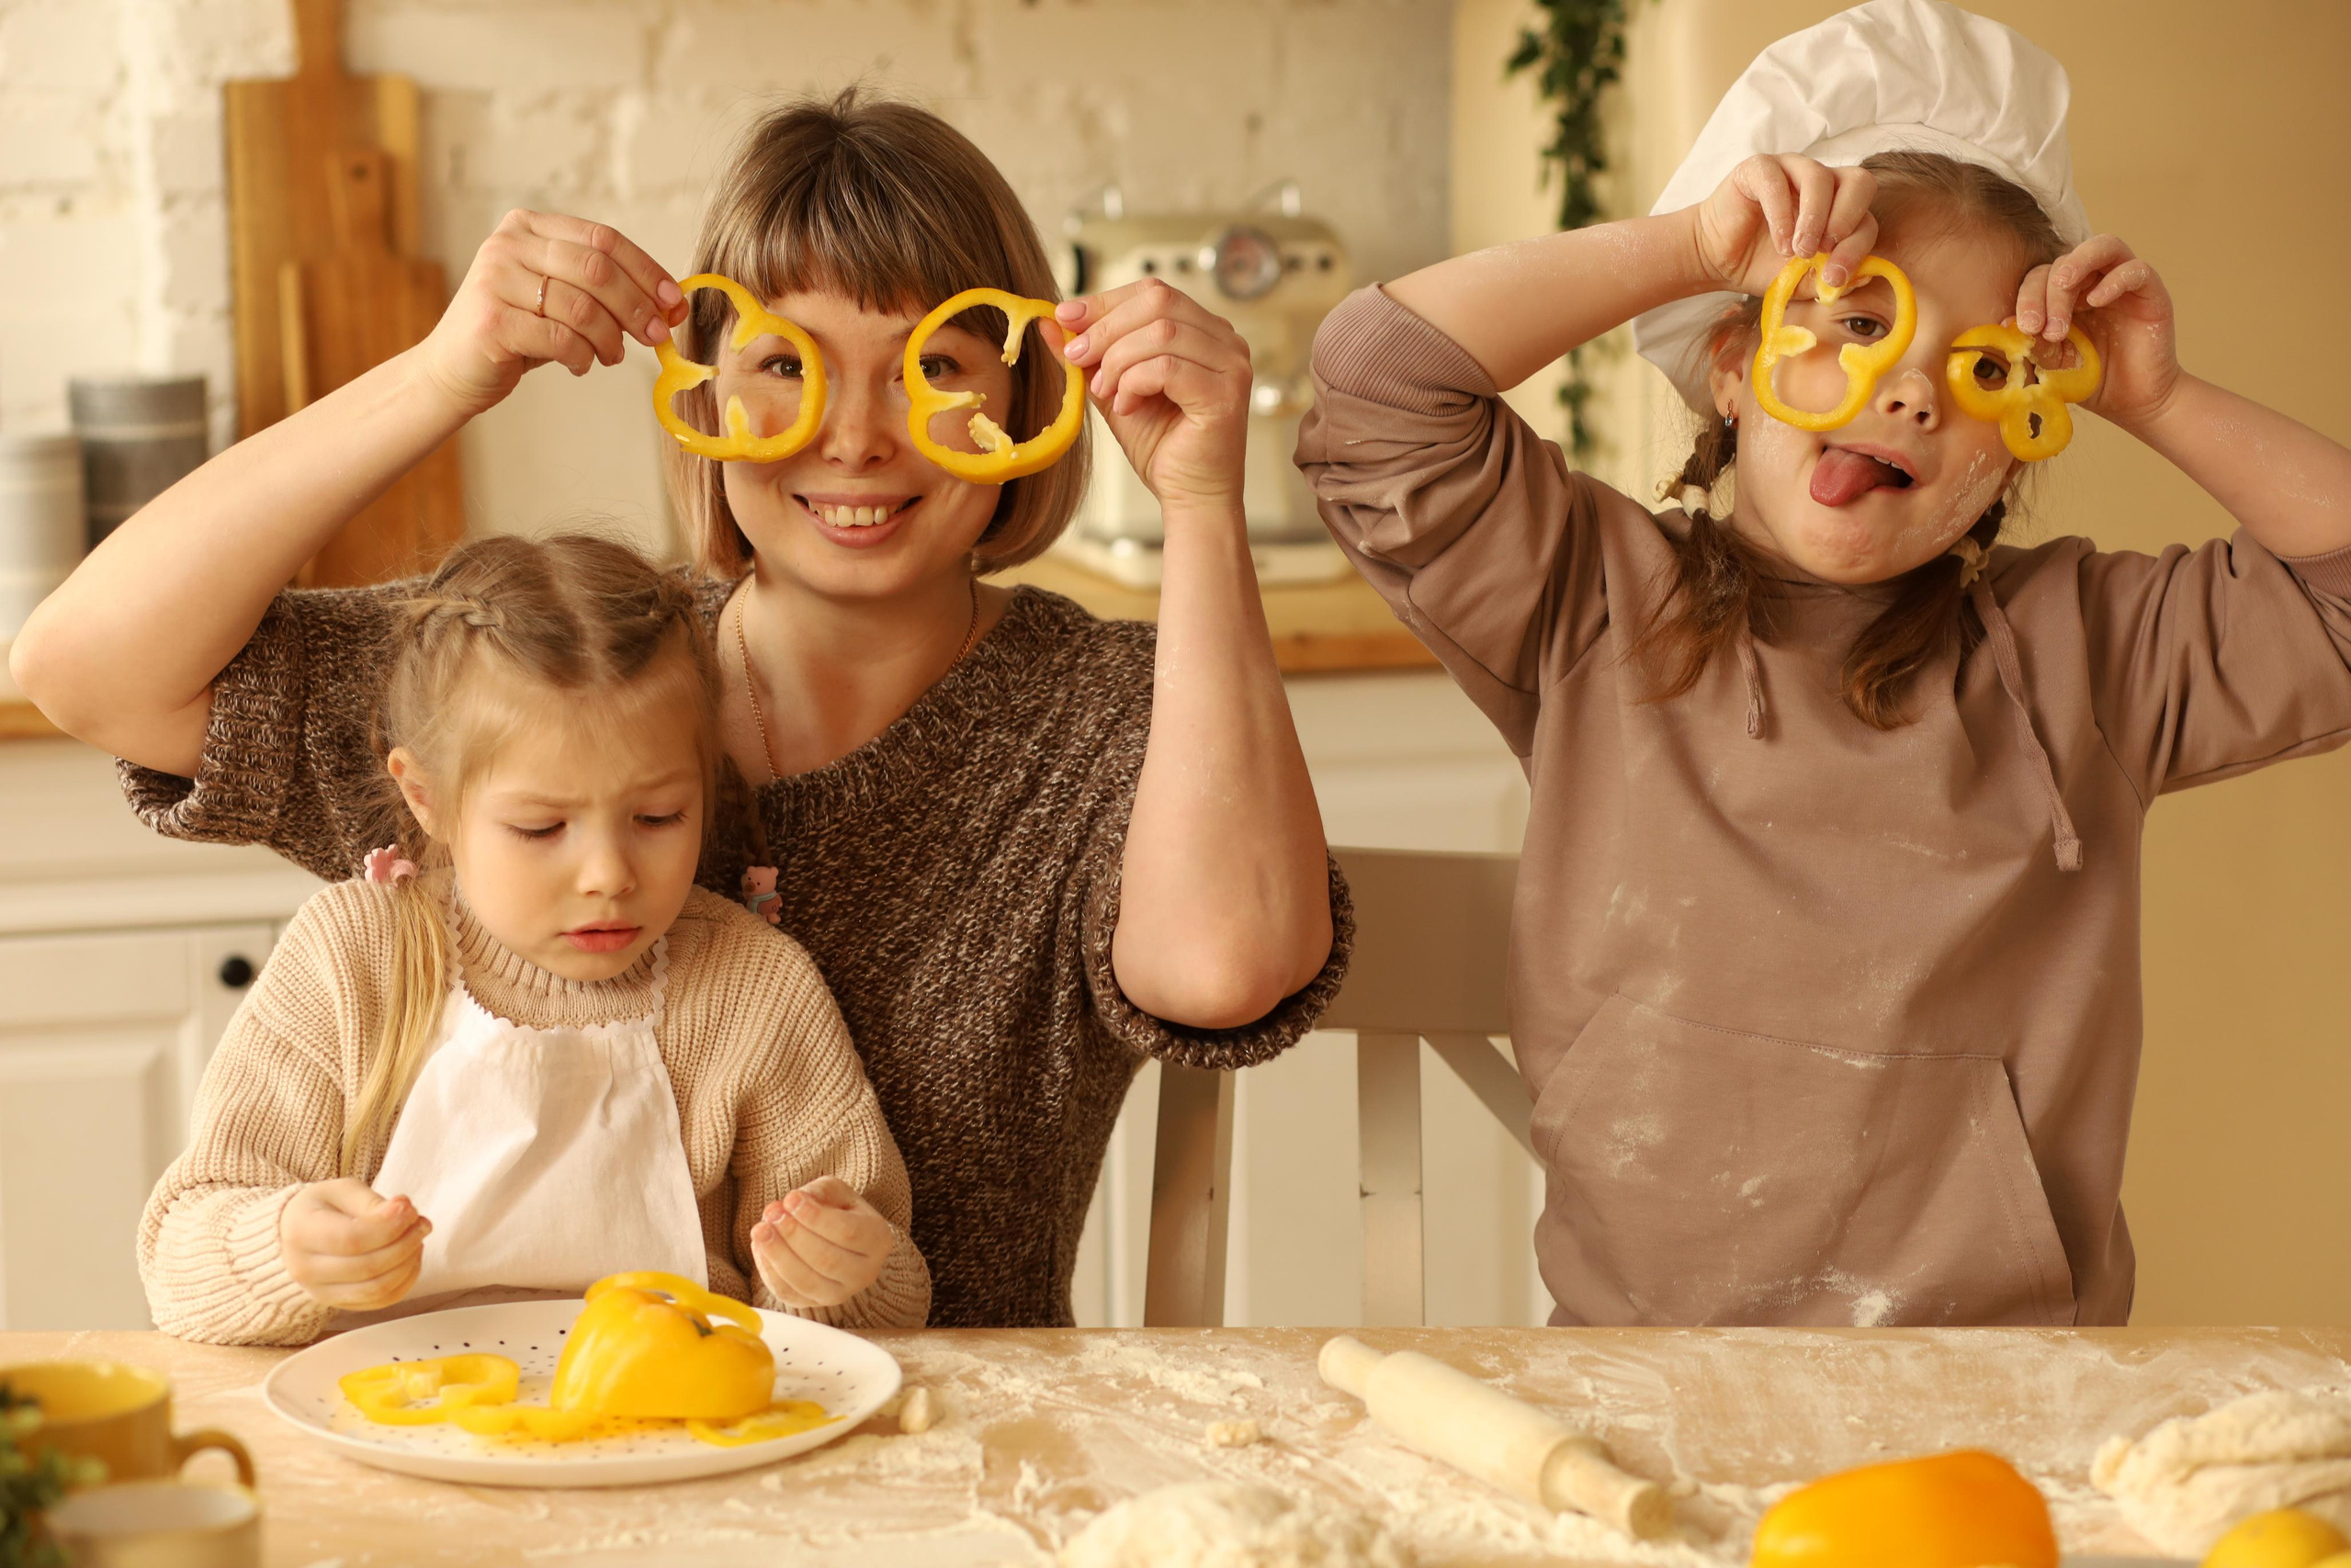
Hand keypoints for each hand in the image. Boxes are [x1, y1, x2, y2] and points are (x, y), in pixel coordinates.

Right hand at [278, 1180, 429, 1310]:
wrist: (294, 1234)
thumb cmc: (322, 1207)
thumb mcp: (341, 1191)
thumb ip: (371, 1201)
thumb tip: (403, 1209)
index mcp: (302, 1233)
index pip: (351, 1239)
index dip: (389, 1227)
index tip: (410, 1209)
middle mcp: (305, 1269)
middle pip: (367, 1267)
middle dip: (405, 1244)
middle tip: (422, 1222)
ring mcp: (320, 1292)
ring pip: (376, 1289)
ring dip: (408, 1263)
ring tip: (417, 1237)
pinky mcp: (338, 1304)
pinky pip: (380, 1301)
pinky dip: (405, 1280)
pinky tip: (411, 1257)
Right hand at [417, 209, 686, 417]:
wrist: (452, 370)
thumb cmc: (517, 333)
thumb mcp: (560, 299)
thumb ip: (605, 293)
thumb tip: (671, 305)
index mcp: (528, 226)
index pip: (603, 238)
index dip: (646, 270)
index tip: (674, 301)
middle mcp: (508, 244)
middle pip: (597, 269)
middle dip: (637, 307)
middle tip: (657, 336)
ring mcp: (495, 279)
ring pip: (583, 307)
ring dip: (611, 339)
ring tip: (611, 356)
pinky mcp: (492, 321)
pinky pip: (561, 338)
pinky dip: (582, 357)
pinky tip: (580, 365)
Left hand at [750, 1176, 891, 1310]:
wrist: (842, 1241)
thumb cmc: (840, 1213)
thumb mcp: (837, 1192)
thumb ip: (818, 1192)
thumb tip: (792, 1202)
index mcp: (877, 1240)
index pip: (848, 1232)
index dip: (816, 1217)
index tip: (791, 1199)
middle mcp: (864, 1273)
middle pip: (827, 1260)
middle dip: (793, 1235)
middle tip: (771, 1213)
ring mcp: (840, 1294)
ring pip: (806, 1281)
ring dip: (778, 1255)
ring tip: (760, 1230)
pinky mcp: (814, 1304)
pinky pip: (788, 1293)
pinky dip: (770, 1271)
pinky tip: (760, 1248)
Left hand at [1055, 280, 1252, 512]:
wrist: (1189, 497)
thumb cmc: (1161, 446)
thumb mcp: (1113, 389)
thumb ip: (1088, 355)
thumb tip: (1050, 320)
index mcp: (1204, 331)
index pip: (1154, 292)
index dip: (1105, 301)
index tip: (1065, 318)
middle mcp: (1226, 342)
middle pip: (1158, 302)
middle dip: (1106, 329)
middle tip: (1077, 358)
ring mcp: (1232, 365)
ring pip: (1160, 333)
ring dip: (1118, 361)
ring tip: (1105, 392)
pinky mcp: (1225, 393)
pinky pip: (1167, 366)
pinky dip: (1135, 383)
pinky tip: (1127, 407)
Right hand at [1690, 155, 1879, 297]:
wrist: (1715, 259)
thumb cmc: (1760, 266)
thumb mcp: (1799, 281)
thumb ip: (1827, 279)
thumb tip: (1863, 277)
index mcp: (1837, 207)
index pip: (1865, 217)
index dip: (1857, 247)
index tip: (1835, 277)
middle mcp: (1820, 182)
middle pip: (1858, 182)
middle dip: (1848, 219)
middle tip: (1825, 250)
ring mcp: (1791, 169)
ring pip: (1819, 177)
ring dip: (1813, 220)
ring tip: (1797, 252)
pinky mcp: (1759, 167)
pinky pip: (1778, 181)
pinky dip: (1782, 216)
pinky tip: (1778, 243)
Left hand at [2014, 234, 2180, 432]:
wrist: (2132, 401)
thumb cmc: (2089, 380)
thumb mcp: (2053, 363)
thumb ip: (2034, 342)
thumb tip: (2005, 324)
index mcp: (2066, 296)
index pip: (2041, 277)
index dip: (2027, 297)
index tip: (2022, 328)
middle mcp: (2094, 282)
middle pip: (2065, 261)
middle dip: (2045, 291)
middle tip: (2039, 326)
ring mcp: (2124, 284)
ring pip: (2103, 247)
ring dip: (2077, 264)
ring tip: (2063, 285)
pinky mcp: (2151, 292)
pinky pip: (2136, 269)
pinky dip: (2114, 279)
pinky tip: (2097, 301)